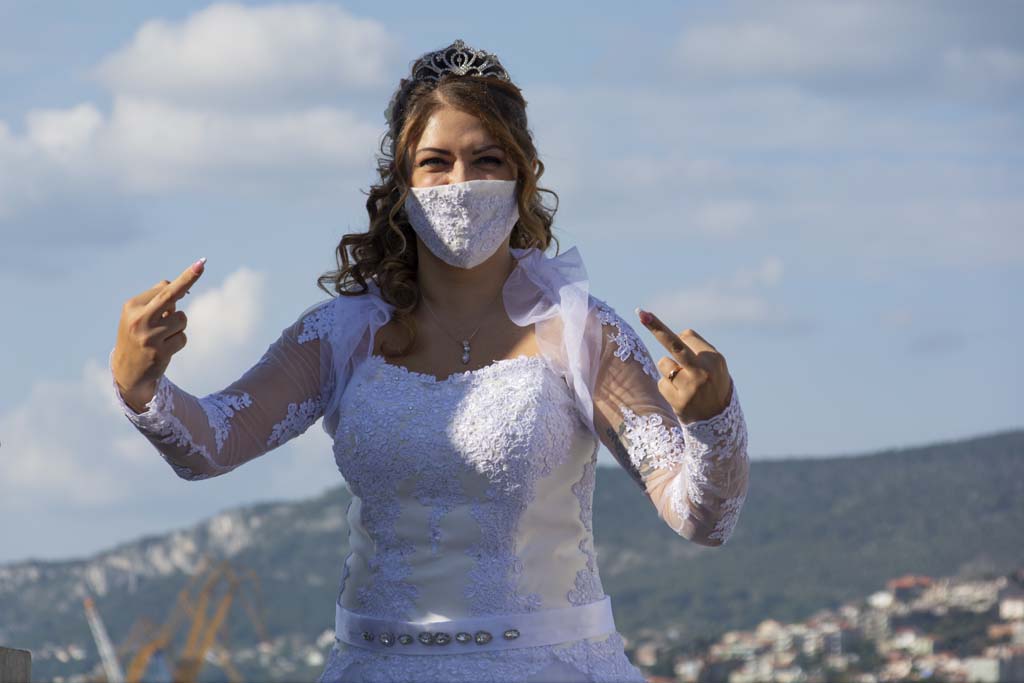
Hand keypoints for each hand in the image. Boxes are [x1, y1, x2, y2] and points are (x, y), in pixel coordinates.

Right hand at [112, 258, 205, 408]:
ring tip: (163, 335)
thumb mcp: (140, 315)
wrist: (127, 370)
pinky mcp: (160, 352)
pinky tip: (165, 348)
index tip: (200, 264)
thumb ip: (159, 300)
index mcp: (133, 306)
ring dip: (178, 326)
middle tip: (202, 263)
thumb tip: (184, 288)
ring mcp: (149, 336)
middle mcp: (139, 319)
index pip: (164, 287)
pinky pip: (183, 337)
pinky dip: (178, 341)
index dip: (184, 280)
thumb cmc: (138, 335)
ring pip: (182, 319)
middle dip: (188, 278)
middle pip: (170, 295)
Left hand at [636, 308, 732, 423]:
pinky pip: (661, 383)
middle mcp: (703, 370)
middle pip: (674, 344)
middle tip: (641, 313)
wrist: (718, 421)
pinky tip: (680, 396)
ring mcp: (690, 386)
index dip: (673, 334)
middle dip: (656, 328)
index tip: (647, 315)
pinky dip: (667, 387)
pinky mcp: (678, 401)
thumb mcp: (715, 366)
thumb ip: (697, 350)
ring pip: (664, 364)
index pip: (687, 336)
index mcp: (714, 358)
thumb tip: (675, 334)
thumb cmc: (713, 386)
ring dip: (668, 370)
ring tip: (684, 383)